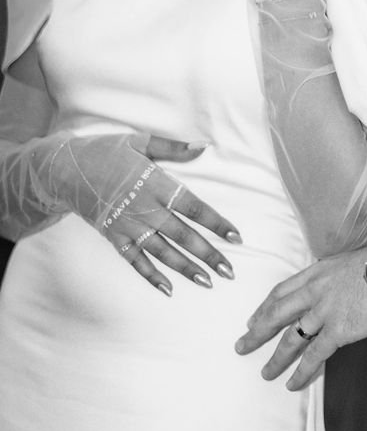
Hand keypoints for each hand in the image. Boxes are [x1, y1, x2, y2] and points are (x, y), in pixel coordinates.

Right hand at [52, 131, 240, 294]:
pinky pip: (136, 261)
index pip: (194, 207)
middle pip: (183, 236)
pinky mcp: (115, 238)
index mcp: (158, 185)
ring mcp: (130, 226)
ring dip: (186, 268)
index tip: (236, 237)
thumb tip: (204, 146)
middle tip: (230, 271)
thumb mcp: (141, 141)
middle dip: (208, 254)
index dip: (216, 223)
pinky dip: (151, 276)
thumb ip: (174, 148)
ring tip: (207, 281)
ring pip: (163, 252)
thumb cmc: (106, 151)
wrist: (66, 169)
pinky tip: (167, 289)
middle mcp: (147, 210)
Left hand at [235, 250, 366, 388]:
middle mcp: (314, 291)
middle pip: (276, 314)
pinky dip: (301, 372)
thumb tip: (330, 287)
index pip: (281, 291)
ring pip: (290, 339)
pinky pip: (314, 355)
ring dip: (276, 359)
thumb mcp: (347, 262)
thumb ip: (332, 277)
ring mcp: (324, 311)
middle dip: (256, 333)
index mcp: (316, 272)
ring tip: (266, 373)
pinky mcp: (338, 330)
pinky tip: (292, 384)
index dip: (264, 307)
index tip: (252, 319)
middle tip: (242, 346)